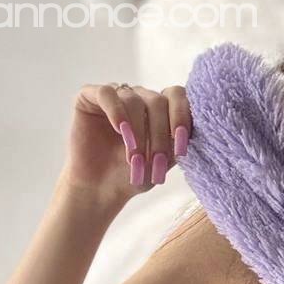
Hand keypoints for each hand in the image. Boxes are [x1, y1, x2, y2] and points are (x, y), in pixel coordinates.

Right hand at [61, 83, 191, 204]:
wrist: (99, 190)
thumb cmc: (133, 176)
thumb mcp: (162, 161)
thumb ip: (177, 141)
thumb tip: (193, 126)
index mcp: (161, 109)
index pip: (177, 96)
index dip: (182, 117)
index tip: (181, 145)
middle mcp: (139, 98)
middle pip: (158, 101)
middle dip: (159, 133)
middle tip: (156, 161)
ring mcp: (116, 96)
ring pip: (134, 100)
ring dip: (137, 131)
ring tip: (134, 158)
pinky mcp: (89, 97)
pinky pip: (106, 93)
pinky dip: (115, 111)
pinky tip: (119, 130)